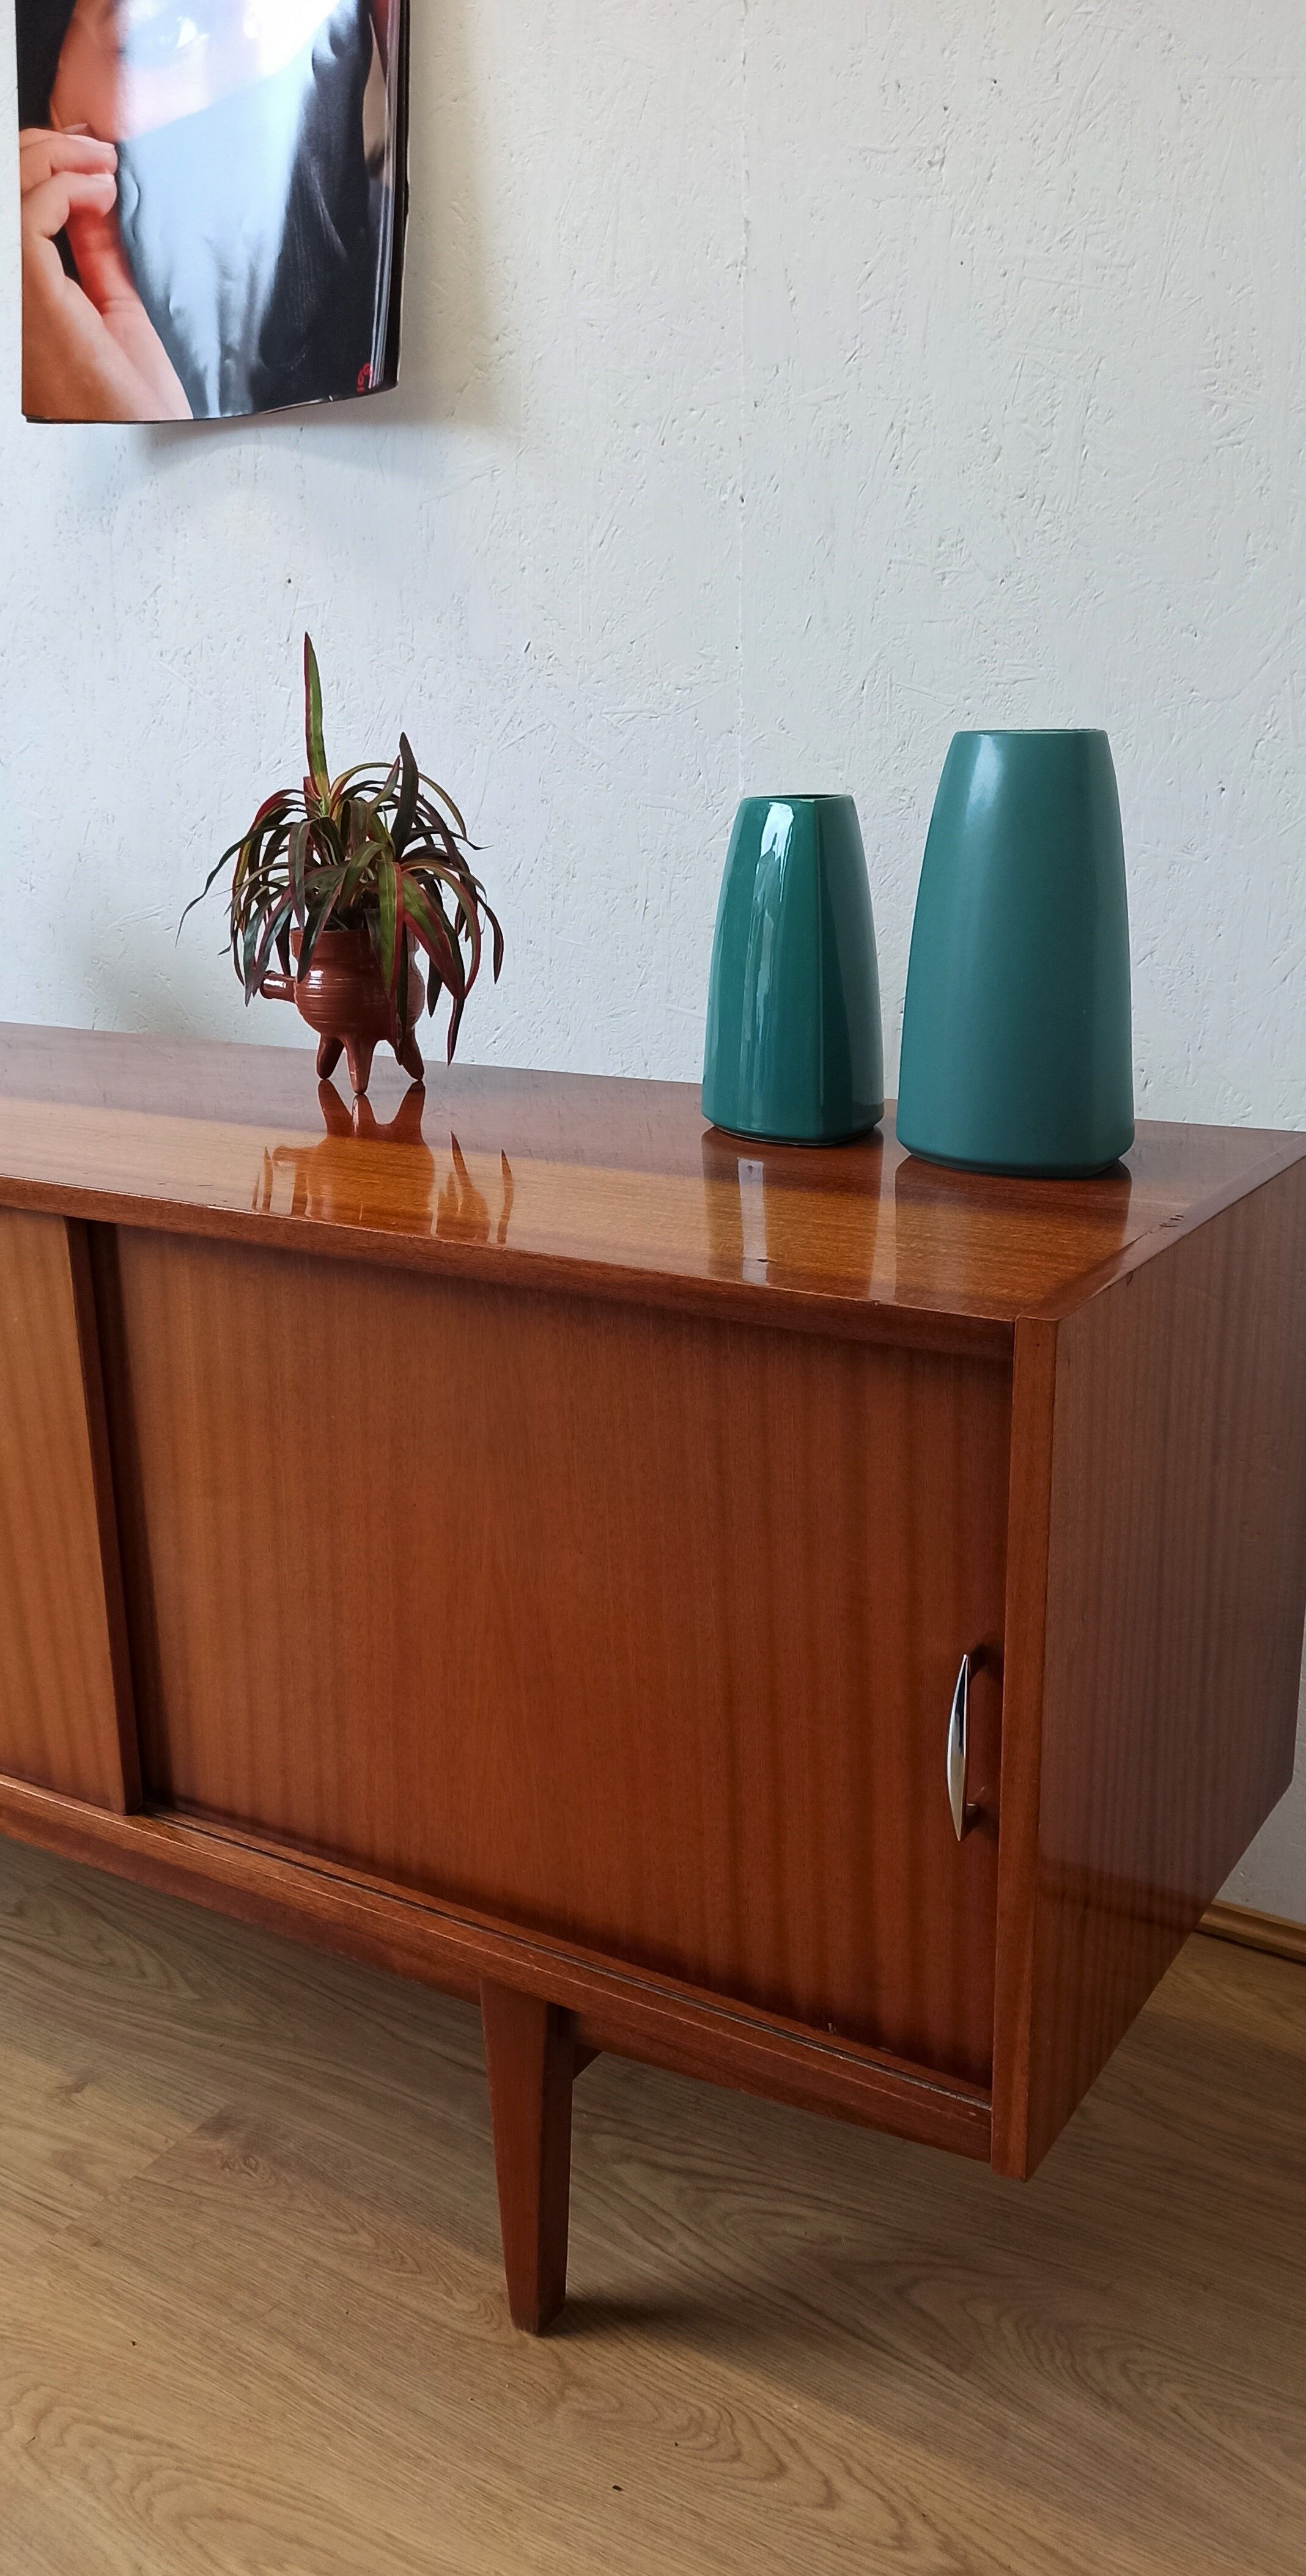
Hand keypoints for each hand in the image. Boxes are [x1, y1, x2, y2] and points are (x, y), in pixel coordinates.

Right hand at [19, 127, 191, 421]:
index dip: (40, 165)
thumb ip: (97, 257)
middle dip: (44, 150)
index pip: (9, 211)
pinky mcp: (32, 302)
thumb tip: (95, 204)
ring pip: (6, 191)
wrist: (152, 448)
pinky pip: (26, 216)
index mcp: (20, 299)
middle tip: (98, 152)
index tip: (91, 160)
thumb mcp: (115, 312)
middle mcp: (10, 299)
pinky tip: (104, 194)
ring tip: (104, 166)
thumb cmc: (134, 404)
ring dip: (56, 159)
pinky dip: (67, 187)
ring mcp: (14, 300)